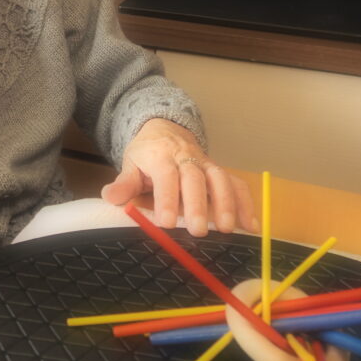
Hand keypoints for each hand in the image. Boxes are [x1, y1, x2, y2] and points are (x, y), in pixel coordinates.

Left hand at [101, 118, 256, 236]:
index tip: (167, 222)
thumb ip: (124, 183)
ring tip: (227, 229)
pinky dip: (246, 203)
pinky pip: (237, 184)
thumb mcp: (131, 164)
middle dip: (198, 204)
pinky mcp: (220, 171)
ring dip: (226, 204)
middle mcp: (187, 157)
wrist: (164, 129)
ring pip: (221, 179)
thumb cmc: (146, 154)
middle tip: (198, 231)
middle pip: (195, 179)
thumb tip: (110, 197)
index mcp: (161, 155)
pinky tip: (250, 226)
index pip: (165, 176)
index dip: (167, 198)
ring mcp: (207, 163)